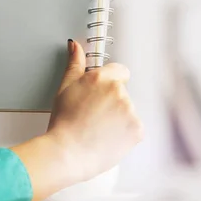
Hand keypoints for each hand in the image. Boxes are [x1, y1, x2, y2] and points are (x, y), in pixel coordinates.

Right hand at [11, 40, 141, 200]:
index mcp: (102, 78)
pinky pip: (135, 129)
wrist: (66, 154)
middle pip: (124, 93)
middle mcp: (119, 91)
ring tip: (99, 130)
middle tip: (94, 117)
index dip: (110, 84)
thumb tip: (76, 46)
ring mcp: (130, 111)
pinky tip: (108, 139)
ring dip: (119, 119)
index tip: (100, 97)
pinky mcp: (137, 130)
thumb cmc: (63, 123)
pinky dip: (125, 135)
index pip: (120, 72)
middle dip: (113, 103)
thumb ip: (74, 65)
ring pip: (129, 112)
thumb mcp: (65, 89)